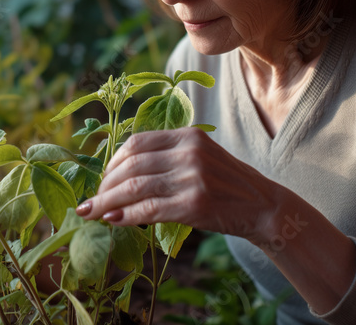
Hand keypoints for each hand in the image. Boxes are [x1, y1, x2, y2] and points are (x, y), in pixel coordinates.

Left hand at [74, 127, 279, 242]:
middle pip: (130, 165)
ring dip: (107, 202)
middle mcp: (188, 152)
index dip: (112, 161)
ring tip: (92, 212)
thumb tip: (119, 174)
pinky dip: (125, 216)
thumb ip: (167, 158)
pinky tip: (112, 221)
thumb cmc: (227, 184)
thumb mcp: (200, 157)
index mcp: (188, 135)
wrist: (263, 206)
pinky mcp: (193, 205)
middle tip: (93, 199)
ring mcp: (191, 178)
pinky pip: (148, 210)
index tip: (103, 177)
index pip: (137, 142)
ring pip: (134, 188)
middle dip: (105, 184)